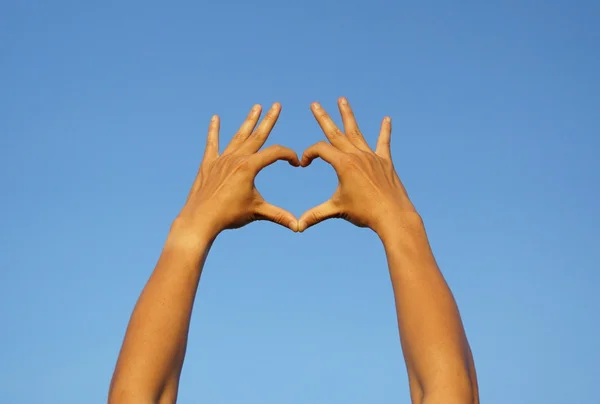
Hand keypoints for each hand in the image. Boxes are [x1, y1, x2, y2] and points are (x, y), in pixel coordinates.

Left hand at [176, 103, 299, 239]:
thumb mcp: (257, 212)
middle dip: (268, 120)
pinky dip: (213, 131)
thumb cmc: (229, 216)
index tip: (296, 163)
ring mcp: (221, 159)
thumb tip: (299, 227)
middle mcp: (236, 158)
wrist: (201, 219)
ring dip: (248, 122)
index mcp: (249, 167)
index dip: (289, 155)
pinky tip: (215, 119)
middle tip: (277, 105)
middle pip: (257, 135)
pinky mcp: (209, 164)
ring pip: (238, 136)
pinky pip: (212, 144)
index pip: (275, 153)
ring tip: (256, 107)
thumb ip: (279, 216)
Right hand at [298, 97, 416, 233]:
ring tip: (342, 99)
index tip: (304, 164)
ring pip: (357, 132)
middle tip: (314, 104)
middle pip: (336, 132)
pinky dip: (384, 131)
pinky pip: (383, 143)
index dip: (308, 154)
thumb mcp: (336, 210)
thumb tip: (296, 227)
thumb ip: (315, 215)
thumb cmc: (364, 213)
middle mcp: (357, 155)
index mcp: (343, 164)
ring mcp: (372, 157)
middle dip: (323, 117)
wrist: (392, 216)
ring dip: (348, 115)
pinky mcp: (384, 162)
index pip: (320, 150)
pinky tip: (387, 120)